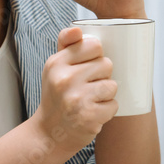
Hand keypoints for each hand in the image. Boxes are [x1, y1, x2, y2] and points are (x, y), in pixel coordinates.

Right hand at [36, 27, 117, 150]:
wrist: (49, 133)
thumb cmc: (57, 96)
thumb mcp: (55, 68)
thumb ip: (66, 45)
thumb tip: (76, 29)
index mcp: (56, 63)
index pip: (94, 45)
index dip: (96, 55)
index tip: (87, 66)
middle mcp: (64, 79)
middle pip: (106, 64)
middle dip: (102, 76)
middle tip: (86, 87)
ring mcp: (76, 99)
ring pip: (112, 85)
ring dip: (105, 95)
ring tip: (89, 101)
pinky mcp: (88, 117)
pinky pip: (113, 105)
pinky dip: (106, 111)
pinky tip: (91, 113)